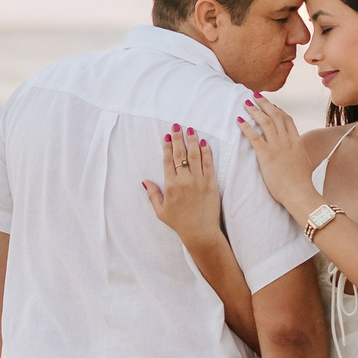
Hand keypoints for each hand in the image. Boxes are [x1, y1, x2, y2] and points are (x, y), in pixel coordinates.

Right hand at [143, 124, 222, 244]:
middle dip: (178, 138)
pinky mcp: (212, 183)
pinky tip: (203, 143)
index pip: (167, 161)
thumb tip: (145, 181)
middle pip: (180, 154)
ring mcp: (199, 181)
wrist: (201, 232)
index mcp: (170, 186)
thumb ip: (153, 194)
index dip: (167, 147)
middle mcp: (184, 180)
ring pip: (194, 156)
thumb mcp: (161, 211)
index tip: (166, 135)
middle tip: (176, 125)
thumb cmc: (180, 223)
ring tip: (190, 129)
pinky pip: (208, 164)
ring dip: (192, 141)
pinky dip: (206, 152)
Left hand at [235, 93, 316, 214]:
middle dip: (264, 103)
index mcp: (297, 141)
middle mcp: (287, 140)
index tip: (271, 104)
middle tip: (255, 95)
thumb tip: (297, 150)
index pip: (287, 119)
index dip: (278, 110)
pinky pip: (254, 137)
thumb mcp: (304, 162)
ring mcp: (277, 146)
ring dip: (254, 111)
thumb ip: (298, 153)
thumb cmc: (301, 182)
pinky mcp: (266, 155)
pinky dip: (246, 127)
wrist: (299, 192)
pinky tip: (239, 121)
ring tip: (246, 103)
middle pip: (275, 115)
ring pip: (264, 122)